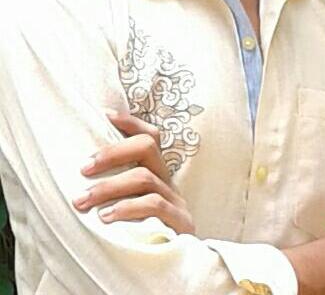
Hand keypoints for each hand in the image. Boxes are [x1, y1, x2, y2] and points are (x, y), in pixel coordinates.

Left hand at [72, 110, 194, 233]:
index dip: (129, 122)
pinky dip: (127, 208)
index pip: (150, 136)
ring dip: (109, 186)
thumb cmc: (142, 234)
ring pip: (145, 178)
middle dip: (113, 152)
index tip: (103, 115)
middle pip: (148, 146)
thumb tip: (80, 171)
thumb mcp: (129, 205)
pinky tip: (106, 218)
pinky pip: (154, 205)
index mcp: (157, 172)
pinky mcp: (180, 222)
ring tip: (83, 200)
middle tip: (83, 168)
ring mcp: (176, 200)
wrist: (171, 273)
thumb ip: (117, 187)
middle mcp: (168, 180)